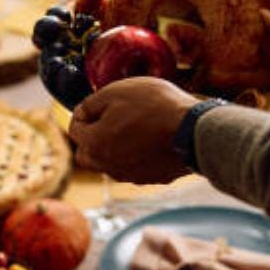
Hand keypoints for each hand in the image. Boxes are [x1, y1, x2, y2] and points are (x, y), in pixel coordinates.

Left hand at [68, 77, 198, 184]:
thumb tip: (81, 112)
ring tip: (135, 126)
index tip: (98, 102)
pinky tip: (152, 139)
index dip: (84, 112)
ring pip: (111, 162)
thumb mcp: (117, 91)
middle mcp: (107, 166)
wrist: (194, 131)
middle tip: (111, 118)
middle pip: (88, 152)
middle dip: (93, 136)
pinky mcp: (151, 178)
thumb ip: (91, 103)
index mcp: (93, 145)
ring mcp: (130, 175)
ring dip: (115, 147)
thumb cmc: (155, 107)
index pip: (75, 129)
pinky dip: (138, 155)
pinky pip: (135, 166)